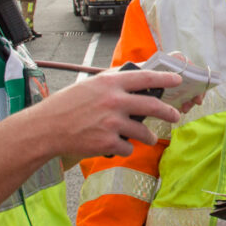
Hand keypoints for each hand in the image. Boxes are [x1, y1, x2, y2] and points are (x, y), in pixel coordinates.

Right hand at [29, 67, 183, 161]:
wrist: (47, 128)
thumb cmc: (67, 105)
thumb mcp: (90, 85)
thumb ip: (113, 81)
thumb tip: (136, 77)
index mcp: (110, 83)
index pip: (145, 78)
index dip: (165, 79)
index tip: (177, 80)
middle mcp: (114, 101)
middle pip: (153, 106)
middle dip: (168, 113)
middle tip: (175, 116)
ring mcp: (112, 123)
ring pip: (144, 132)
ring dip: (149, 137)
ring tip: (149, 138)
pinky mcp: (108, 143)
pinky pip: (127, 148)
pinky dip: (125, 148)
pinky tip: (116, 145)